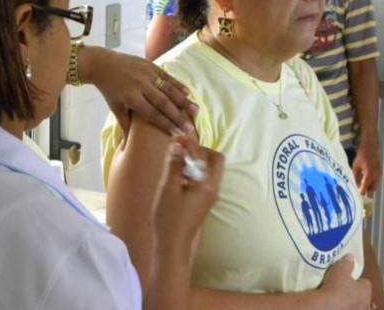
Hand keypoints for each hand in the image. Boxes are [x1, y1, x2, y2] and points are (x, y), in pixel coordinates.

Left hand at [86, 47, 197, 135]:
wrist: (103, 64)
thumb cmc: (109, 89)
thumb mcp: (115, 107)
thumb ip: (125, 124)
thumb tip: (127, 146)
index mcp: (131, 98)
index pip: (152, 114)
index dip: (165, 124)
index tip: (177, 134)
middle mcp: (141, 86)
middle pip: (163, 103)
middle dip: (178, 116)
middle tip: (190, 128)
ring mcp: (147, 74)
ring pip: (168, 89)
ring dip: (183, 101)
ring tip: (195, 111)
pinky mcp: (150, 66)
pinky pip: (167, 76)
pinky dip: (178, 84)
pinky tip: (188, 93)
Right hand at [153, 134, 223, 249]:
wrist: (172, 245)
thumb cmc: (169, 216)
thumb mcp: (168, 187)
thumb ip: (174, 164)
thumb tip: (178, 144)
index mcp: (207, 184)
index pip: (209, 155)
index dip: (193, 144)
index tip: (177, 138)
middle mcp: (213, 188)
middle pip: (214, 160)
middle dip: (198, 151)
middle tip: (179, 149)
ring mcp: (209, 195)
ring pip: (208, 170)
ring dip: (194, 161)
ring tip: (175, 161)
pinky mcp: (202, 201)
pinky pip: (202, 180)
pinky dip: (192, 172)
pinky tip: (176, 175)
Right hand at [319, 255, 371, 309]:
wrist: (326, 307)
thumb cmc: (336, 287)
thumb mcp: (339, 270)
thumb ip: (346, 263)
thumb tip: (350, 257)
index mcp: (366, 290)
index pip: (365, 283)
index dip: (357, 280)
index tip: (349, 277)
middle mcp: (365, 303)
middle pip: (363, 296)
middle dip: (357, 293)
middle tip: (346, 289)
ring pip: (358, 306)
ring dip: (353, 303)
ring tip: (342, 299)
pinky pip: (349, 309)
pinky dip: (346, 307)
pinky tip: (338, 305)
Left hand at [352, 143, 381, 194]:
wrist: (370, 148)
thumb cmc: (361, 157)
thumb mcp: (355, 167)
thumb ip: (356, 177)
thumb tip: (356, 185)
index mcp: (369, 174)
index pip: (365, 187)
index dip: (362, 192)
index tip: (358, 195)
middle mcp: (375, 176)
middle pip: (372, 189)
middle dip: (367, 192)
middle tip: (361, 193)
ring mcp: (379, 174)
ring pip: (375, 185)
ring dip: (370, 187)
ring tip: (363, 186)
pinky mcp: (380, 172)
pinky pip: (376, 181)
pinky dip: (372, 183)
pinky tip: (366, 180)